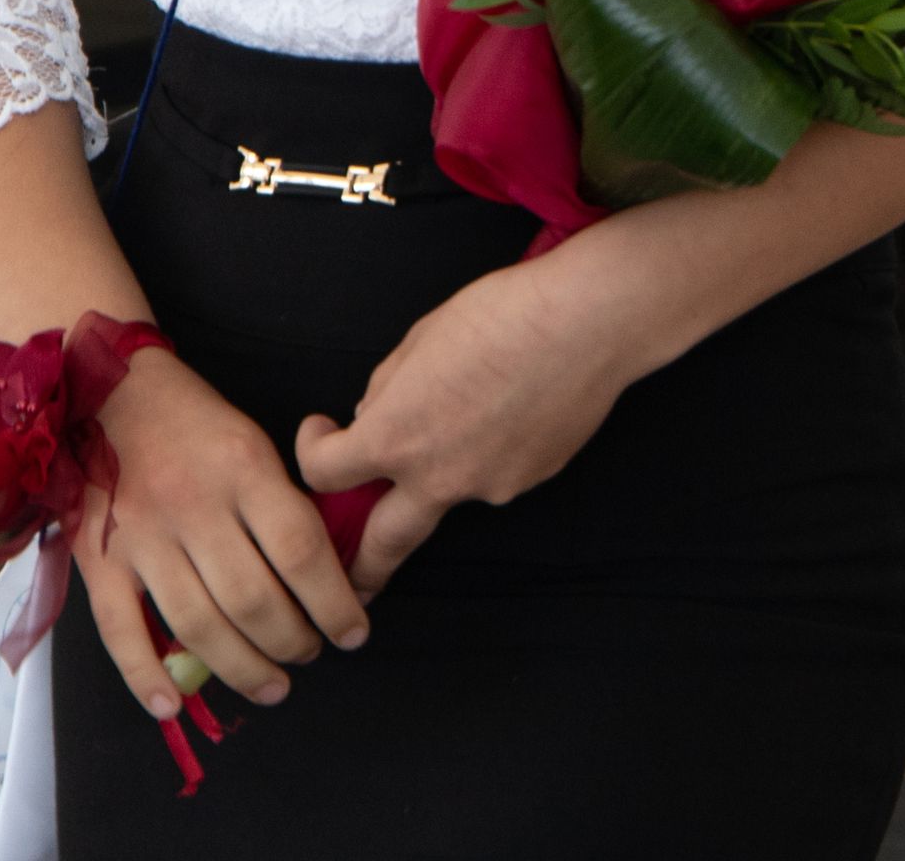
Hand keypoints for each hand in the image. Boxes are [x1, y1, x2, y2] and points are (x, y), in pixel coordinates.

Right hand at [82, 346, 371, 720]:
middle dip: (292, 641)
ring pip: (197, 622)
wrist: (106, 395)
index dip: (333, 601)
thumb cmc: (194, 423)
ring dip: (240, 666)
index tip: (353, 631)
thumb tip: (326, 571)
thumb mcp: (255, 443)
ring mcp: (142, 538)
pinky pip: (120, 630)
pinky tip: (174, 706)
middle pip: (253, 597)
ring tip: (273, 686)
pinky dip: (145, 676)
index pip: (301, 551)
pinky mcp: (98, 561)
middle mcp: (194, 508)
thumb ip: (282, 503)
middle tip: (311, 656)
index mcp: (244, 472)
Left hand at [293, 251, 636, 594]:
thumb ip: (388, 389)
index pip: (326, 473)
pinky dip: (494, 450)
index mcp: (395, 437)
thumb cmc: (502, 315)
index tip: (323, 432)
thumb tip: (377, 413)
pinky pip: (497, 474)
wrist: (589, 320)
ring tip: (476, 409)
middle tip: (349, 589)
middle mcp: (438, 477)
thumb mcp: (420, 339)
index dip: (314, 451)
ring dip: (445, 471)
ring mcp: (491, 485)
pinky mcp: (534, 477)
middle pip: (383, 544)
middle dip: (360, 570)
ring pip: (451, 493)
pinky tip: (517, 407)